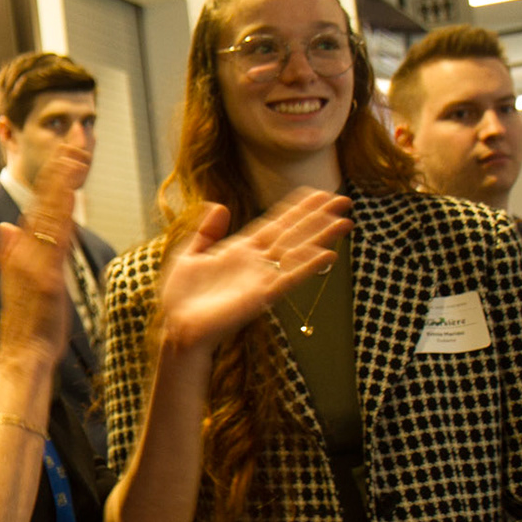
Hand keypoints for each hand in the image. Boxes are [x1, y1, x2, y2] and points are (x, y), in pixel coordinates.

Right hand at [0, 144, 91, 365]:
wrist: (22, 355)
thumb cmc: (28, 326)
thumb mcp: (22, 284)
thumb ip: (13, 255)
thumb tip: (7, 227)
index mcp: (25, 250)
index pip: (42, 204)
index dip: (54, 175)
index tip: (67, 148)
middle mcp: (28, 251)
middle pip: (47, 200)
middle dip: (61, 166)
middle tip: (75, 133)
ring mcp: (36, 262)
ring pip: (52, 213)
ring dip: (63, 181)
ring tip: (74, 152)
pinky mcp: (46, 278)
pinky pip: (56, 241)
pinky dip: (62, 216)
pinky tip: (71, 196)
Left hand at [159, 189, 350, 356]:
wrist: (176, 327)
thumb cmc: (181, 296)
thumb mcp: (189, 255)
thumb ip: (206, 232)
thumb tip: (220, 205)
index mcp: (239, 250)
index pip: (275, 224)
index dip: (296, 209)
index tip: (316, 193)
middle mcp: (255, 262)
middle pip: (293, 234)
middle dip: (318, 218)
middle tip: (343, 199)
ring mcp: (260, 278)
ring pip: (297, 252)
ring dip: (321, 237)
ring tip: (345, 221)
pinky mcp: (261, 296)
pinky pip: (288, 279)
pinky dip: (307, 267)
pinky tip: (328, 255)